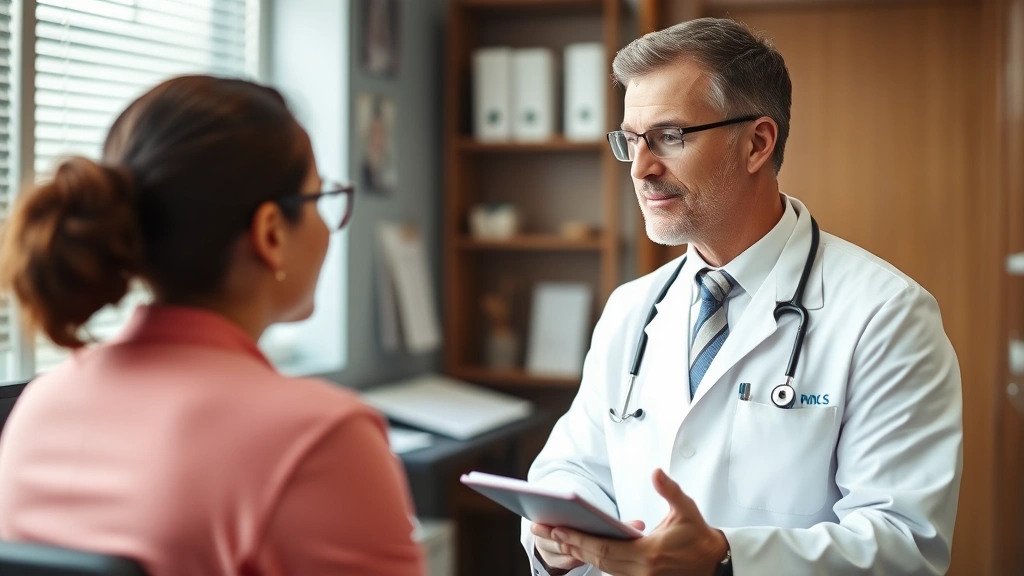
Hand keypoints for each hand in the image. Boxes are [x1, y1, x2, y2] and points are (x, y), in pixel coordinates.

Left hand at [548, 469, 728, 575]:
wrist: (716, 564)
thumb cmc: (698, 536)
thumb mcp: (686, 510)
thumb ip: (669, 490)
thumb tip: (656, 472)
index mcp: (649, 554)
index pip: (603, 548)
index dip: (577, 539)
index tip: (556, 528)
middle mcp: (642, 572)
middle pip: (596, 560)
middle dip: (568, 544)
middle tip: (543, 529)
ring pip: (602, 568)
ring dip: (579, 553)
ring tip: (557, 536)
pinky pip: (612, 572)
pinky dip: (595, 560)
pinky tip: (581, 548)